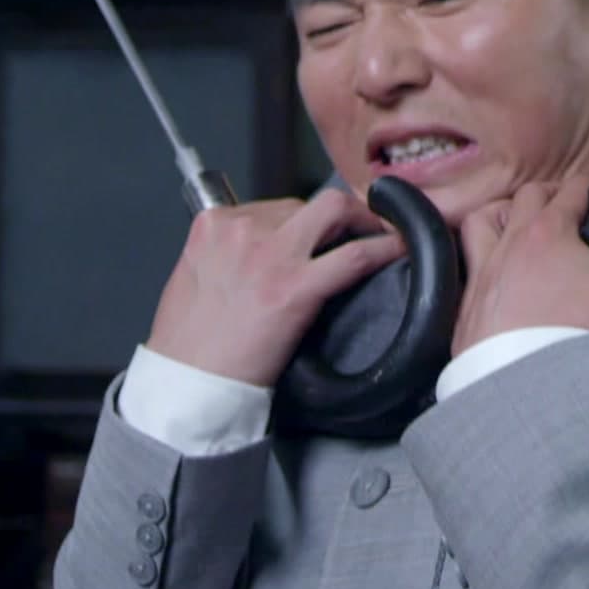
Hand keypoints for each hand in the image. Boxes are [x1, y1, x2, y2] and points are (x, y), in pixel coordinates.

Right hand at [146, 188, 405, 386]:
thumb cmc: (189, 344)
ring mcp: (270, 255)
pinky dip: (385, 248)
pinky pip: (355, 256)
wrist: (188, 386)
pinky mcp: (294, 287)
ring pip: (336, 211)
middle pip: (308, 203)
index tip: (322, 232)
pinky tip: (400, 250)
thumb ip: (230, 253)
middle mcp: (241, 230)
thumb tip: (263, 250)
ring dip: (363, 222)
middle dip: (339, 216)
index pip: (274, 204)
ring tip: (379, 237)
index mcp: (213, 226)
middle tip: (360, 233)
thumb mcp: (196, 277)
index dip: (306, 220)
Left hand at [453, 175, 588, 356]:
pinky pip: (467, 276)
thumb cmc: (582, 328)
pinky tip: (498, 289)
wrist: (529, 391)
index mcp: (547, 231)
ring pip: (479, 226)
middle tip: (564, 210)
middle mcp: (506, 246)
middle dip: (545, 196)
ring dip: (499, 221)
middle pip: (522, 199)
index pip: (571, 190)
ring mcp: (479, 280)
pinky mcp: (463, 316)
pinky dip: (483, 272)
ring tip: (516, 234)